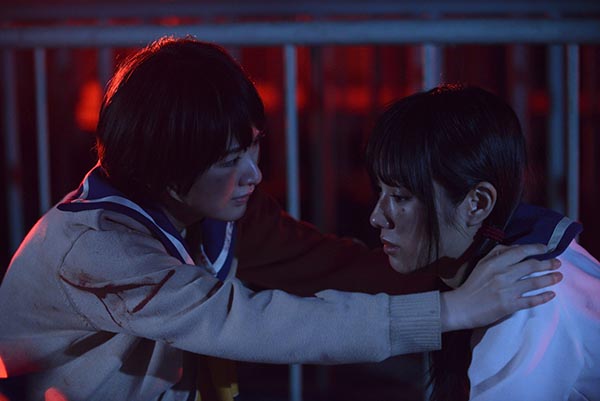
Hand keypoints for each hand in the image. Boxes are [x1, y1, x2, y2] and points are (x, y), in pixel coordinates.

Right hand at [440, 244, 561, 331]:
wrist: (462, 307)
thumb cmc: (472, 284)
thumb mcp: (481, 264)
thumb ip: (497, 254)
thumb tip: (516, 248)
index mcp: (495, 263)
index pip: (520, 252)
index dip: (536, 248)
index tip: (546, 249)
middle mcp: (502, 275)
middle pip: (531, 266)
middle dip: (547, 263)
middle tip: (558, 263)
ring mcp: (507, 291)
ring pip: (534, 282)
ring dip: (549, 279)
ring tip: (558, 276)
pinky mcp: (509, 305)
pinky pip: (530, 300)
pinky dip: (543, 297)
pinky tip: (551, 294)